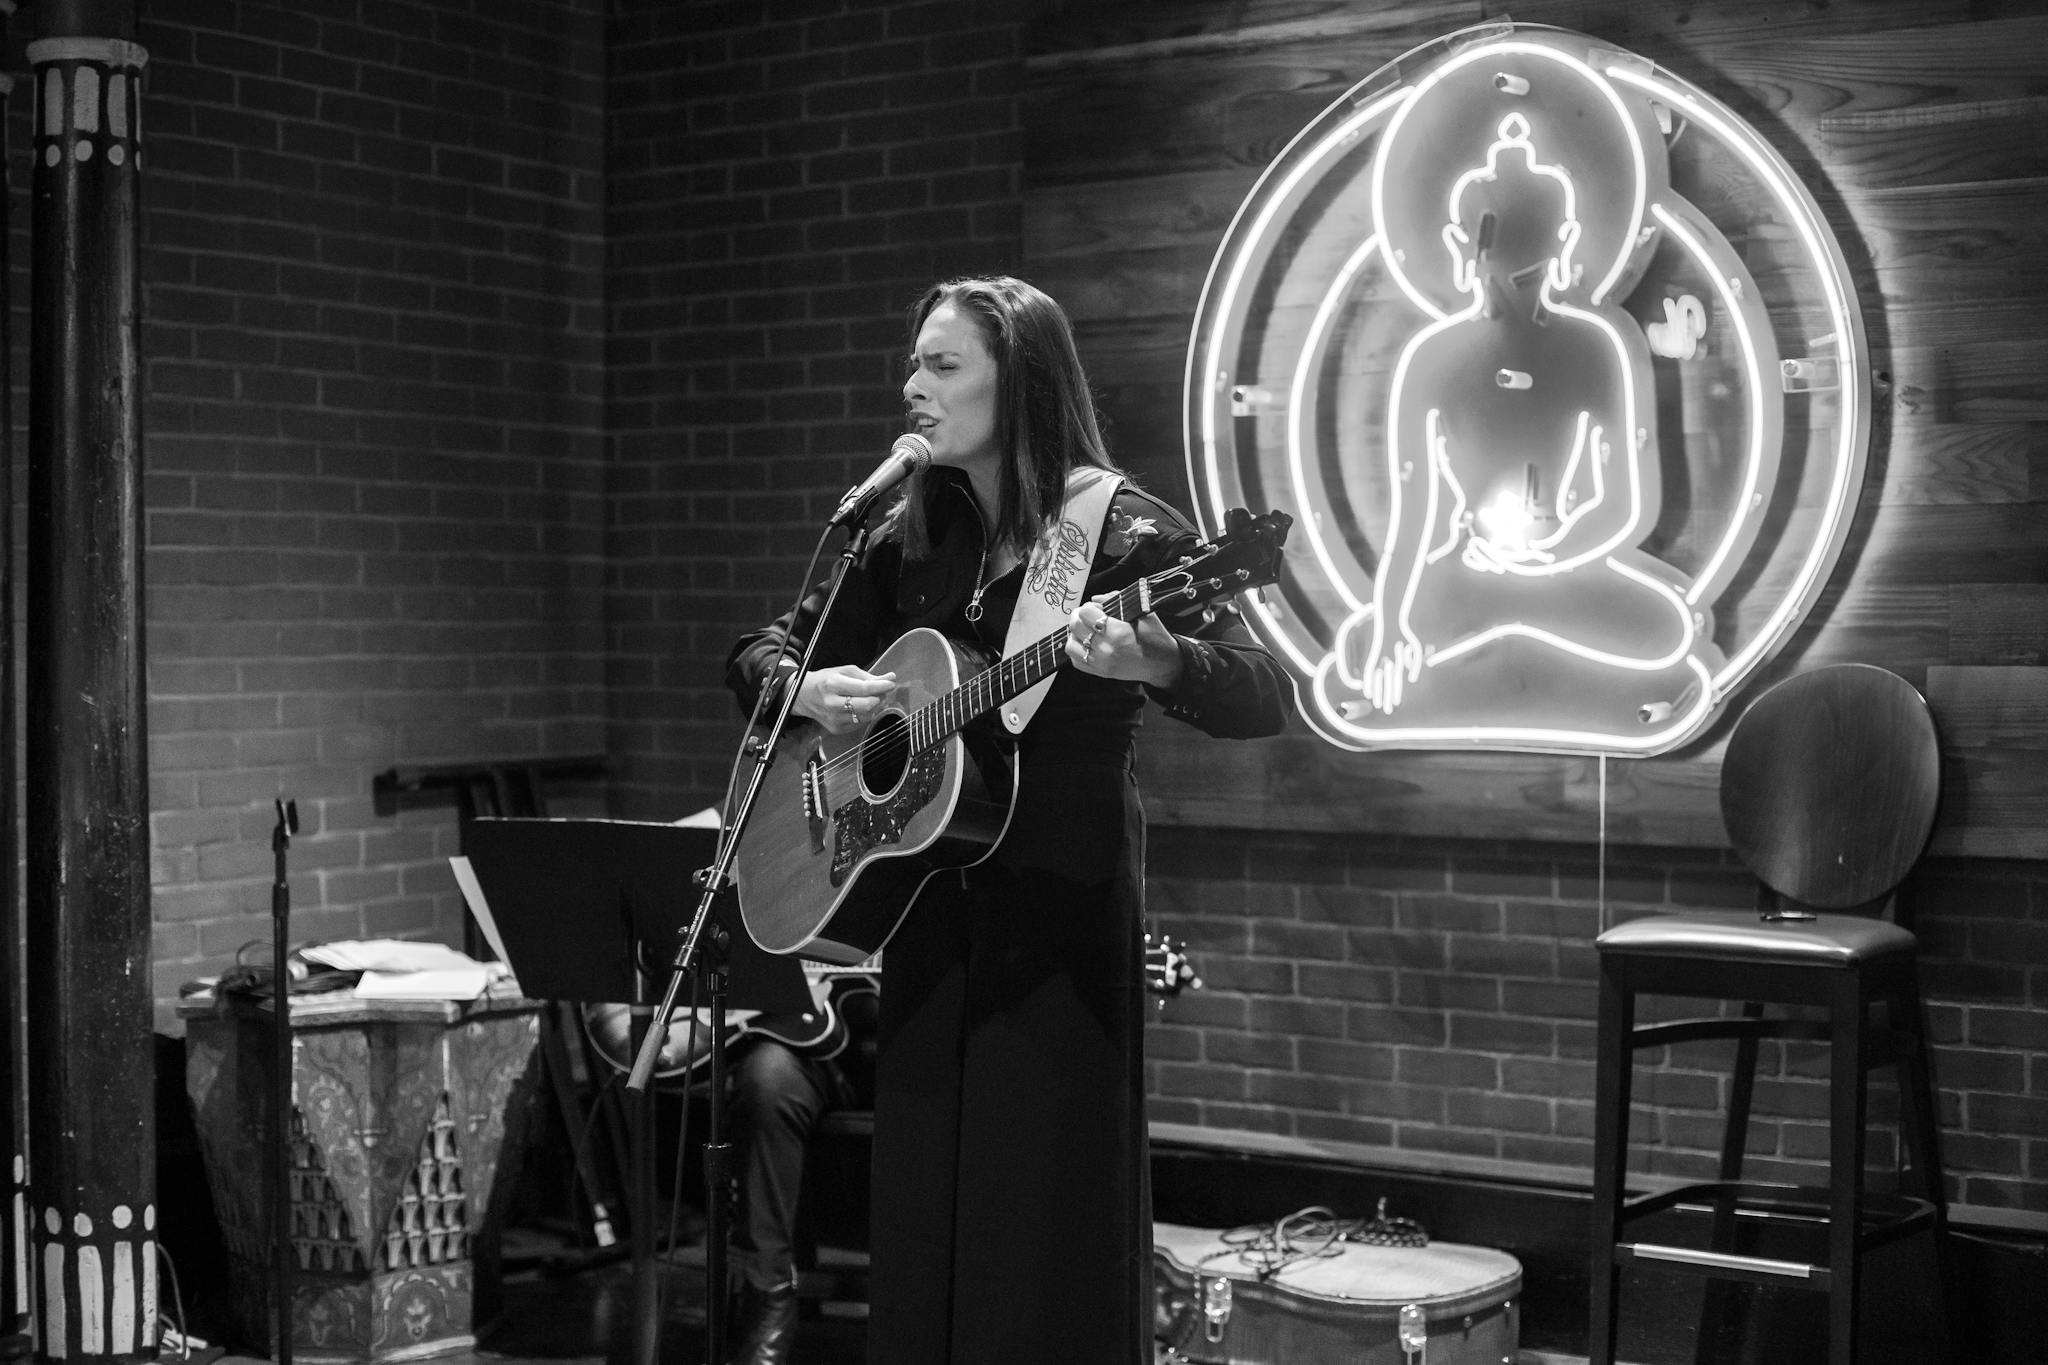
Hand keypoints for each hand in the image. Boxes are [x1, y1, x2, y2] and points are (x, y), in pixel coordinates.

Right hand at [795, 665, 897, 734]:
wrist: (803, 696)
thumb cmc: (824, 681)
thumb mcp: (843, 671)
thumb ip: (867, 676)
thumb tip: (889, 678)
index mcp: (832, 684)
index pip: (864, 688)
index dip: (881, 686)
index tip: (891, 683)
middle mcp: (832, 703)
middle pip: (867, 705)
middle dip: (879, 697)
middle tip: (882, 690)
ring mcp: (834, 719)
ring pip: (866, 716)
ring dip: (874, 706)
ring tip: (870, 698)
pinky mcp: (836, 729)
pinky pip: (860, 723)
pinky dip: (865, 714)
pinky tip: (859, 707)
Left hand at [1065, 601, 1183, 687]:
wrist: (1163, 664)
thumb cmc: (1155, 637)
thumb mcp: (1142, 612)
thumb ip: (1117, 600)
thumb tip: (1096, 599)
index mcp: (1117, 632)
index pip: (1085, 612)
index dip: (1090, 606)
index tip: (1097, 608)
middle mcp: (1106, 649)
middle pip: (1075, 626)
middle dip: (1079, 616)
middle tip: (1088, 615)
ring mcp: (1101, 663)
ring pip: (1071, 645)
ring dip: (1076, 634)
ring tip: (1086, 630)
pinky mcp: (1100, 673)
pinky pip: (1076, 661)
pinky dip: (1078, 650)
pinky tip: (1087, 643)